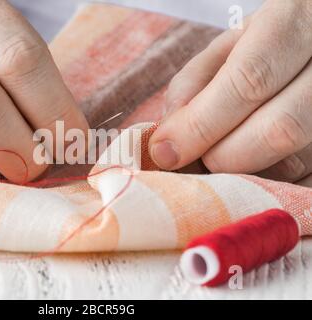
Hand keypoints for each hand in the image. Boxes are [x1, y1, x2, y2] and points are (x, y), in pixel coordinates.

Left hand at [149, 0, 311, 186]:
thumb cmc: (264, 46)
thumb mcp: (224, 48)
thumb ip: (191, 85)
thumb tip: (169, 140)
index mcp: (295, 23)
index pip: (248, 81)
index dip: (200, 125)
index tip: (165, 151)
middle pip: (279, 128)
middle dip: (222, 157)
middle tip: (195, 161)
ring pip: (294, 160)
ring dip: (243, 172)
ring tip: (220, 159)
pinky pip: (306, 179)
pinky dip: (268, 184)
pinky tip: (250, 169)